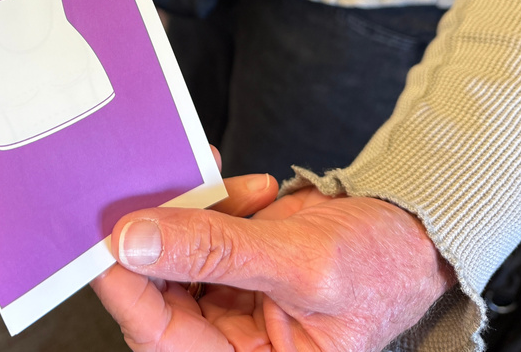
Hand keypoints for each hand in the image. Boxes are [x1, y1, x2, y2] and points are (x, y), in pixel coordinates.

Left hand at [92, 181, 454, 351]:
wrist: (413, 233)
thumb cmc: (384, 269)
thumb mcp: (303, 264)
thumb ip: (217, 251)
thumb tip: (137, 242)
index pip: (163, 336)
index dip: (129, 290)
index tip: (107, 242)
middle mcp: (234, 339)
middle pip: (160, 294)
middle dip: (157, 240)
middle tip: (150, 194)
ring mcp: (230, 298)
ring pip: (174, 255)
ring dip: (187, 213)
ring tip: (216, 183)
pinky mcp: (231, 261)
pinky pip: (198, 230)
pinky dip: (211, 200)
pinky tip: (241, 185)